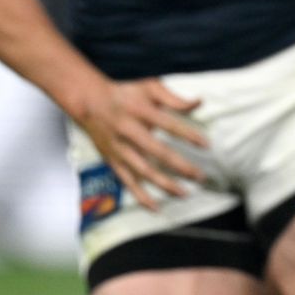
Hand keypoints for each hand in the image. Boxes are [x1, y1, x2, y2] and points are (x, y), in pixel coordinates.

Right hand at [75, 78, 206, 210]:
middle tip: (200, 176)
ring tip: (185, 194)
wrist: (88, 101)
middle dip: (180, 166)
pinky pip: (126, 181)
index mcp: (140, 111)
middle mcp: (128, 131)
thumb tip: (200, 102)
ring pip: (142, 171)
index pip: (169, 124)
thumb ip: (174, 98)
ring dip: (164, 184)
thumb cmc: (124, 92)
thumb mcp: (148, 86)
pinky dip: (140, 196)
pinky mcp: (112, 160)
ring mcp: (119, 148)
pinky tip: (156, 208)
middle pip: (157, 152)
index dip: (188, 135)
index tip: (207, 145)